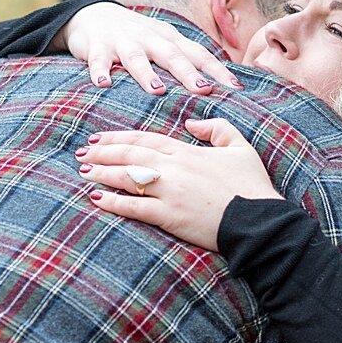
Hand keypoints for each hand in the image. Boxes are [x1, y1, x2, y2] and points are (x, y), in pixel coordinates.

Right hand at [60, 3, 240, 94]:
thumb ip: (186, 62)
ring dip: (146, 74)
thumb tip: (219, 88)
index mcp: (170, 39)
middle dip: (188, 73)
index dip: (217, 70)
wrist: (94, 15)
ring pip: (136, 57)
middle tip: (203, 90)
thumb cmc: (138, 38)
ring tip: (157, 90)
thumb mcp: (164, 43)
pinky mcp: (97, 47)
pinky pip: (98, 60)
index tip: (235, 89)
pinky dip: (100, 71)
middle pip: (171, 55)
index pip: (198, 54)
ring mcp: (123, 42)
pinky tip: (103, 84)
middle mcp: (150, 38)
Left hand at [77, 118, 280, 250]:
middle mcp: (174, 168)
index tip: (99, 139)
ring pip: (127, 178)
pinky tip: (96, 198)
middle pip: (130, 155)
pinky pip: (134, 207)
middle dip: (102, 153)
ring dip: (101, 173)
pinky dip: (113, 202)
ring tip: (82, 172)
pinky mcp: (170, 216)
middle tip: (81, 153)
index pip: (145, 139)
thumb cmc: (252, 186)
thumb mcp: (240, 147)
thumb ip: (217, 128)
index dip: (119, 138)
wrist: (260, 220)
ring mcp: (171, 192)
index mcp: (188, 151)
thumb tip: (191, 122)